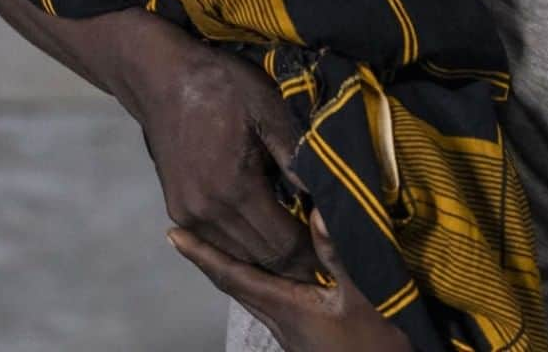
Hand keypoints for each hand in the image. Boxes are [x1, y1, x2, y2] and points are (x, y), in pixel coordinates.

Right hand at [128, 30, 317, 280]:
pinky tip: (266, 230)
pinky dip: (245, 245)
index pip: (282, 245)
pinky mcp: (177, 209)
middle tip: (325, 252)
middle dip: (295, 261)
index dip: (312, 252)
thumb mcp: (267, 108)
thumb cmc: (222, 86)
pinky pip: (218, 243)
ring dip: (269, 257)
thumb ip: (294, 154)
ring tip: (301, 242)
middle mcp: (206, 213)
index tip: (337, 246)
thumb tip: (325, 194)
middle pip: (260, 259)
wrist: (162, 78)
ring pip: (238, 256)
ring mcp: (187, 215)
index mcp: (234, 188)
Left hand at [169, 209, 412, 351]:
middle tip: (186, 231)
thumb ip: (337, 255)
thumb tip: (316, 209)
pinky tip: (266, 266)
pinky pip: (267, 298)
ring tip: (218, 241)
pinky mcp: (302, 332)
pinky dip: (255, 276)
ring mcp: (290, 329)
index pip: (233, 276)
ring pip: (250, 292)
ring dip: (230, 267)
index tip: (174, 235)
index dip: (202, 255)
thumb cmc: (373, 344)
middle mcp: (279, 319)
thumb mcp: (361, 296)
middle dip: (209, 257)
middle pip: (234, 284)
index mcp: (285, 307)